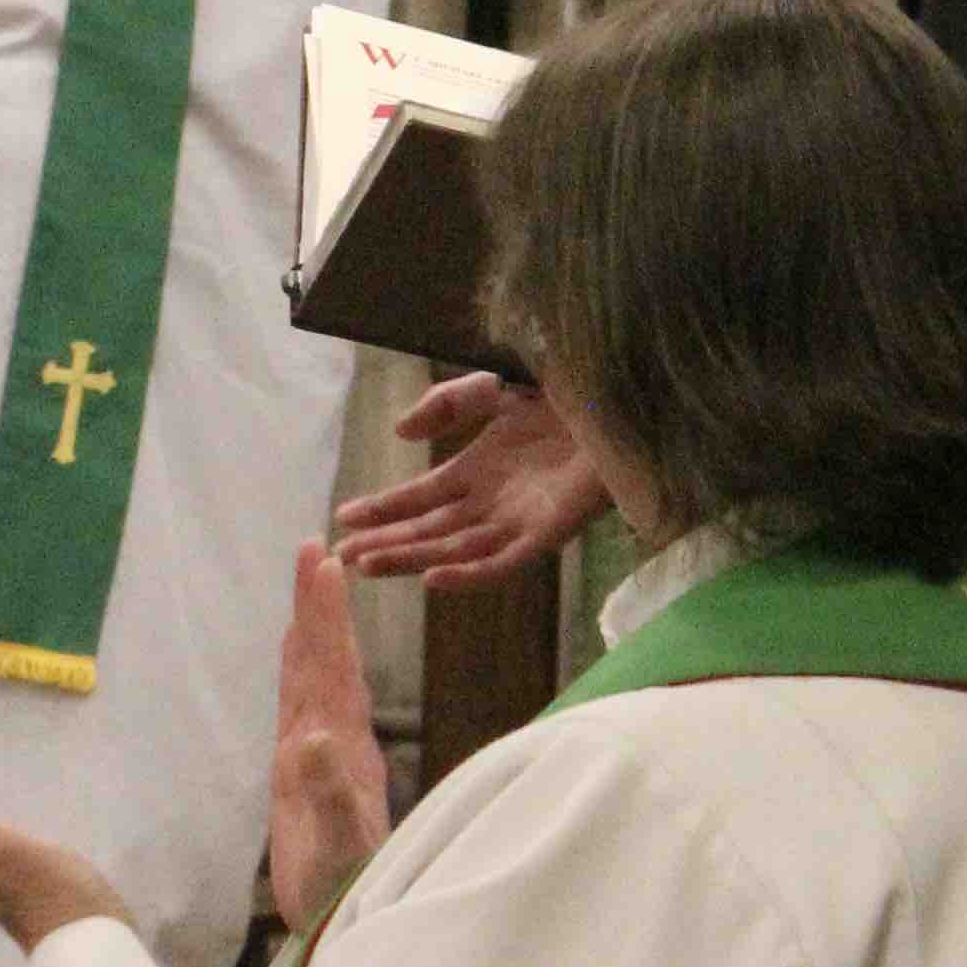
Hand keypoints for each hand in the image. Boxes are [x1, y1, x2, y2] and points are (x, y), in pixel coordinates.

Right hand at [270, 543, 385, 929]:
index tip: (325, 563)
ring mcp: (324, 757)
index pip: (332, 667)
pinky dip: (298, 674)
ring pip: (316, 678)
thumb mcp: (337, 844)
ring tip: (309, 586)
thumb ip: (328, 793)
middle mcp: (336, 741)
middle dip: (319, 605)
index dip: (326, 617)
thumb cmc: (342, 891)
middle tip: (314, 547)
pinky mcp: (307, 776)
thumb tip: (314, 737)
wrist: (346, 928)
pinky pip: (302, 707)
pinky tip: (295, 663)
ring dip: (311, 631)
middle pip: (326, 659)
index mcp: (341, 747)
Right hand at [332, 375, 609, 588]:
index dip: (382, 508)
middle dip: (386, 542)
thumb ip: (446, 405)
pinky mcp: (548, 532)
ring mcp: (518, 519)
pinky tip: (434, 577)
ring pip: (455, 549)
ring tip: (370, 565)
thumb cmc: (568, 393)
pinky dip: (469, 573)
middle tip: (343, 556)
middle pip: (429, 530)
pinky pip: (504, 562)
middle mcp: (493, 501)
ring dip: (412, 558)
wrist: (623, 400)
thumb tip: (400, 434)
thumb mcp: (494, 388)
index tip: (342, 518)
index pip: (420, 497)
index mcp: (478, 469)